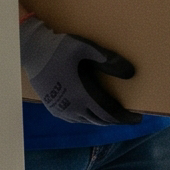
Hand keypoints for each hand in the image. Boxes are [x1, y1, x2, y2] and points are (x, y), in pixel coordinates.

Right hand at [19, 15, 137, 125]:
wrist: (31, 51)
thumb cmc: (60, 48)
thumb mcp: (86, 48)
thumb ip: (109, 60)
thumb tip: (131, 73)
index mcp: (81, 95)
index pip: (108, 113)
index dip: (124, 117)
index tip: (137, 118)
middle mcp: (71, 107)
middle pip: (99, 120)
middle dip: (116, 120)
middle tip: (129, 117)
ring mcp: (60, 110)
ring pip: (87, 121)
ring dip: (102, 119)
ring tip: (114, 115)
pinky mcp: (53, 108)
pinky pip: (75, 119)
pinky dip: (88, 118)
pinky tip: (92, 113)